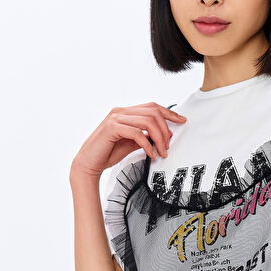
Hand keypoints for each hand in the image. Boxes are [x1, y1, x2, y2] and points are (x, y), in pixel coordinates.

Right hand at [70, 102, 186, 179]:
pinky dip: (148, 145)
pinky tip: (151, 154)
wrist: (88, 163)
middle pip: (153, 112)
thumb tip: (162, 135)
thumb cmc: (108, 153)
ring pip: (148, 122)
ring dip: (159, 138)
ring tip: (162, 152)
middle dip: (165, 129)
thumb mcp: (132, 143)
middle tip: (168, 146)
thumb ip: (145, 136)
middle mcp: (120, 111)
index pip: (152, 107)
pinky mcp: (112, 128)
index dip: (169, 112)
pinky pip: (138, 133)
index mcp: (126, 112)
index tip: (182, 120)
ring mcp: (115, 118)